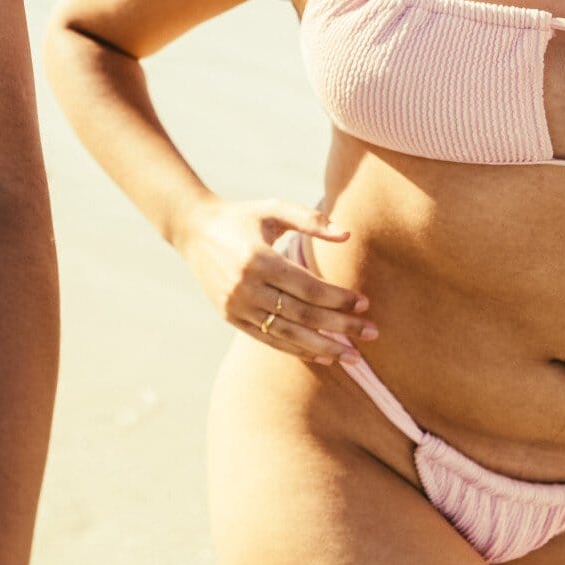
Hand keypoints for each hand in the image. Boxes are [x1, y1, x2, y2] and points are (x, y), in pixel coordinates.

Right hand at [173, 197, 375, 364]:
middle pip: (302, 314)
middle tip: (372, 333)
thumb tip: (347, 235)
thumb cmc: (240, 216)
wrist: (192, 228)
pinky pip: (267, 338)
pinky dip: (296, 349)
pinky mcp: (229, 315)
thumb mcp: (272, 209)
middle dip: (340, 326)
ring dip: (323, 346)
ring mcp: (235, 304)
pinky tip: (322, 355)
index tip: (364, 303)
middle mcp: (245, 285)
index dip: (338, 298)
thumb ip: (309, 220)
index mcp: (257, 258)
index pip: (308, 287)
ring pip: (286, 333)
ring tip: (352, 355)